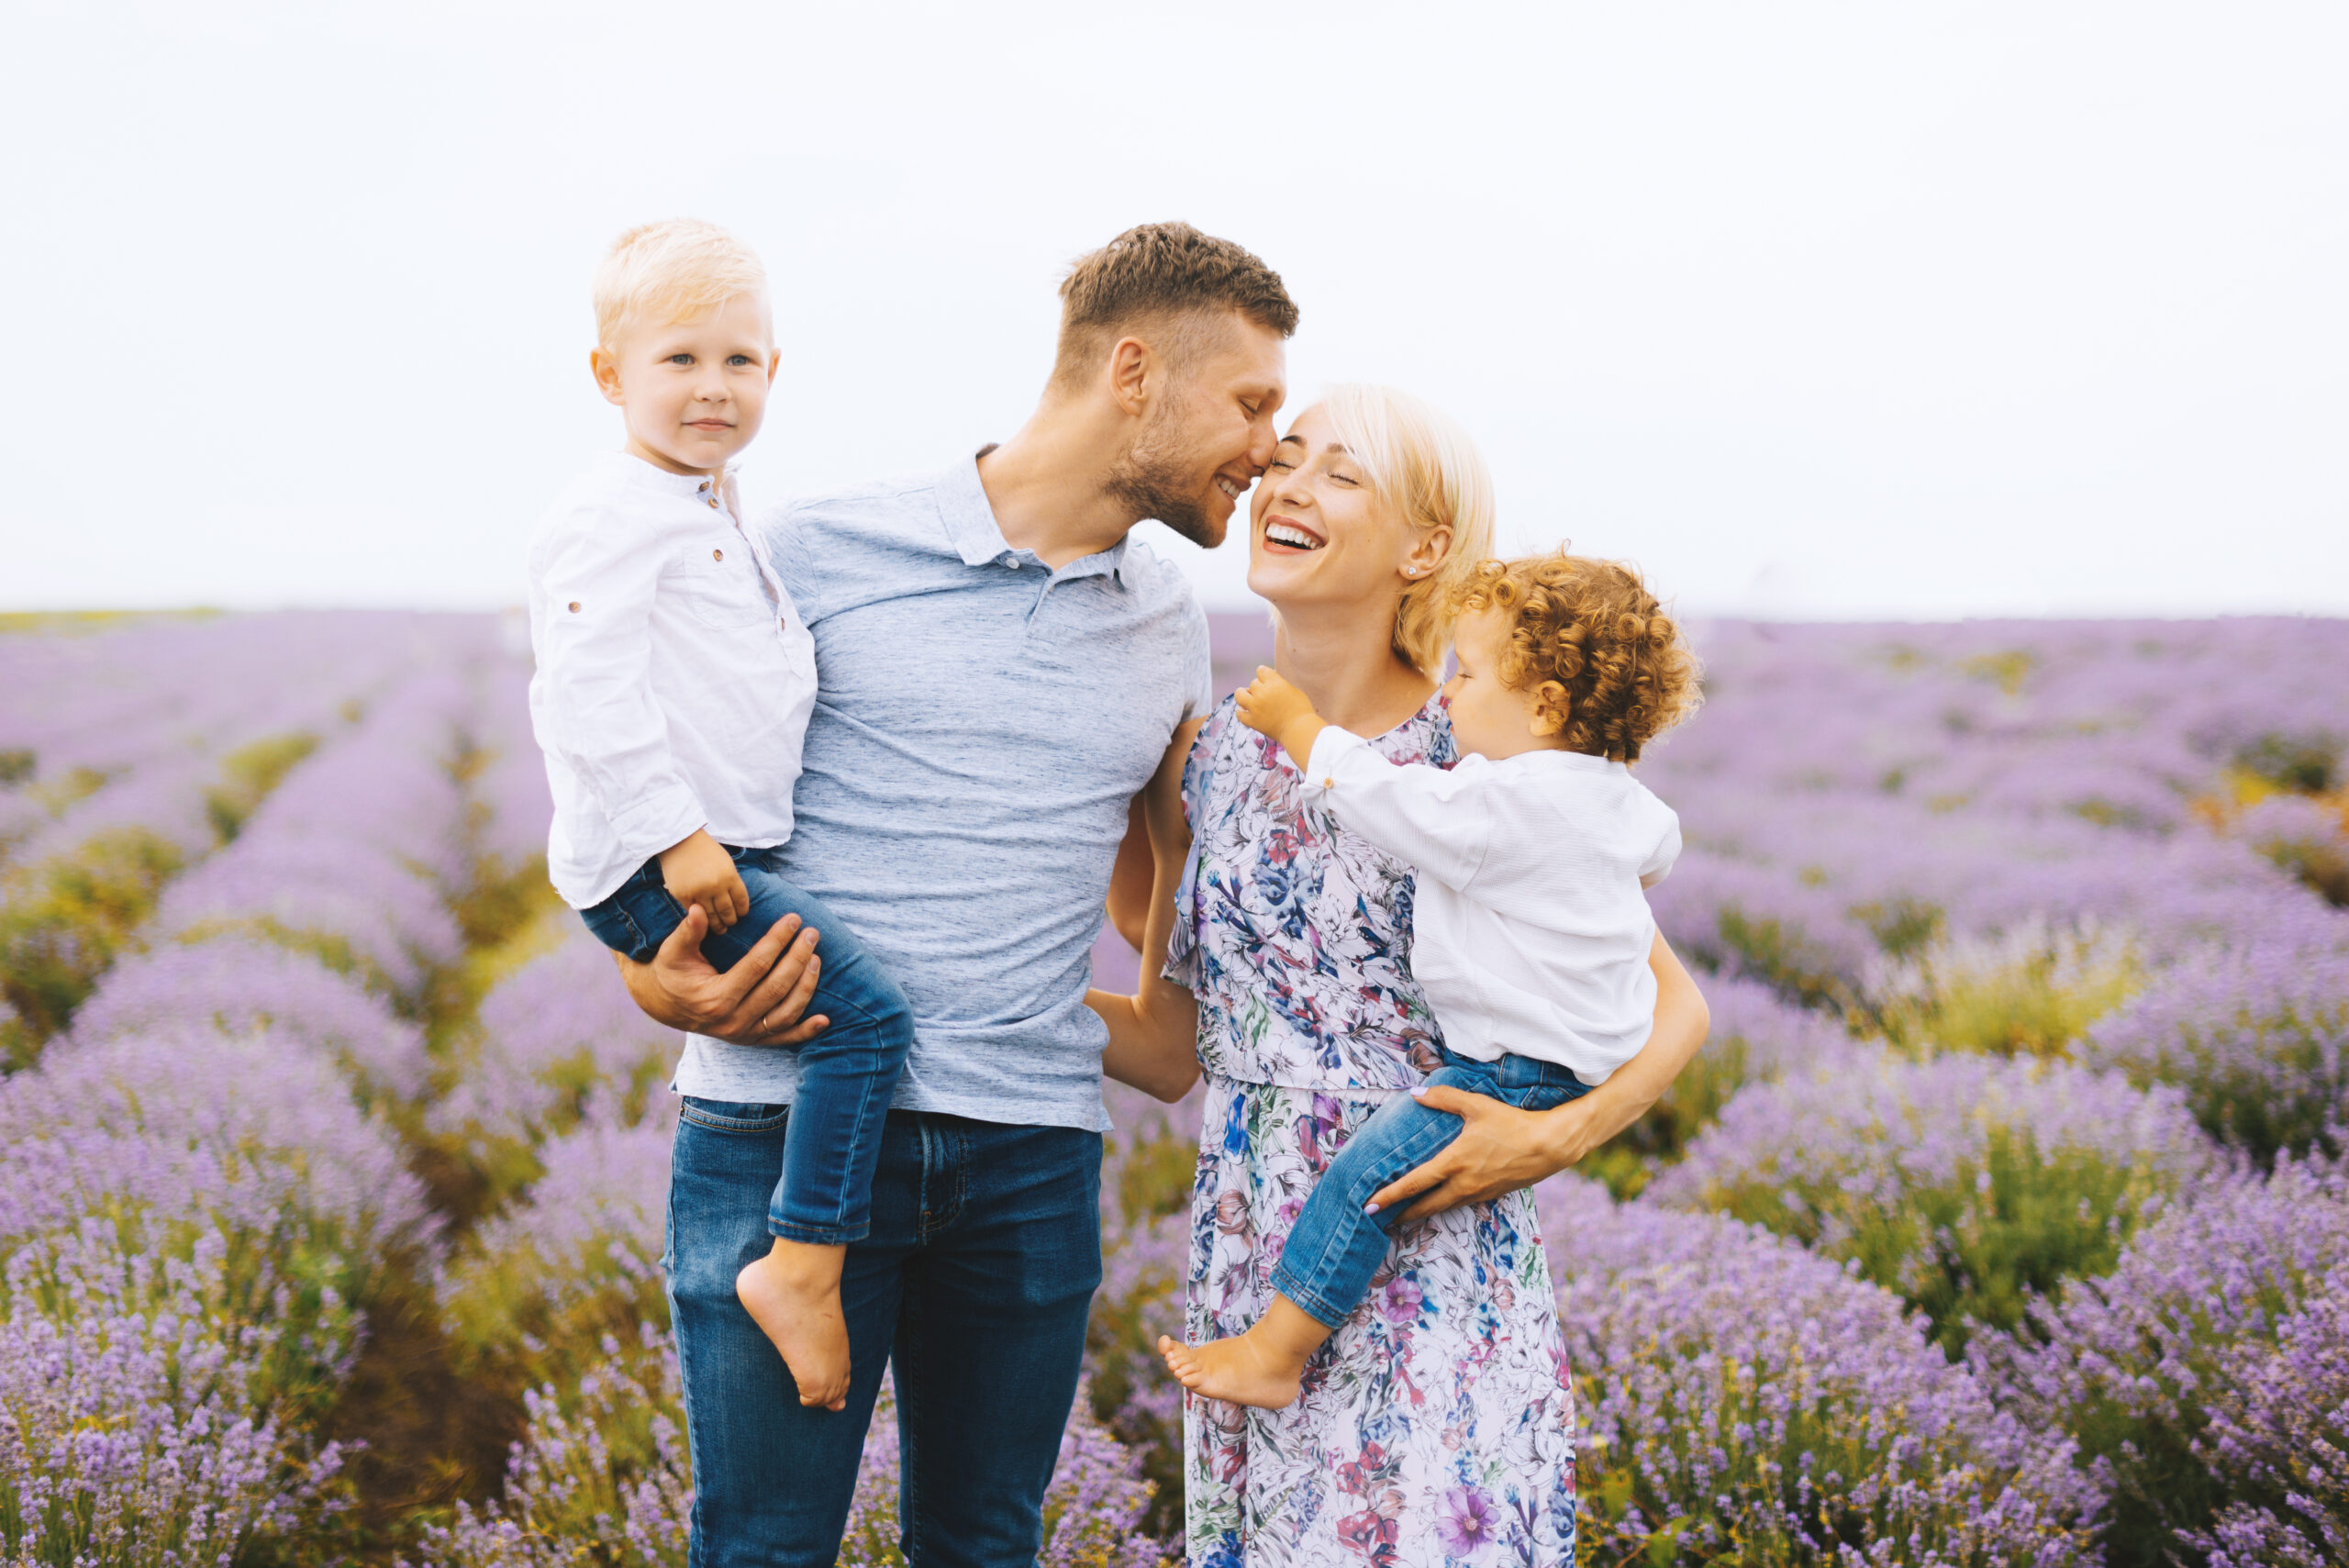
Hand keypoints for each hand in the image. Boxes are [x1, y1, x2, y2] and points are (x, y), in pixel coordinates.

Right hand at [615, 904, 831, 1045]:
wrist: (664, 1005)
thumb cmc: (671, 972)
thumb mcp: (672, 951)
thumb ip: (687, 932)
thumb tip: (697, 909)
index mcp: (715, 998)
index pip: (757, 966)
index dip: (778, 941)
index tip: (794, 919)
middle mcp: (732, 1021)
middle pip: (777, 988)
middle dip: (798, 958)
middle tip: (812, 933)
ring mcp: (744, 1034)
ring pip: (785, 1013)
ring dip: (807, 986)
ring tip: (817, 958)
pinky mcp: (751, 1040)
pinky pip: (783, 1038)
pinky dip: (805, 1031)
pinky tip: (825, 1019)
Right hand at [660, 828, 750, 933]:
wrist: (679, 842)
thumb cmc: (705, 851)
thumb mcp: (726, 862)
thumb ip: (731, 881)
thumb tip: (736, 901)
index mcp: (730, 876)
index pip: (741, 901)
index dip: (742, 911)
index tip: (741, 915)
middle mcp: (716, 885)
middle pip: (727, 912)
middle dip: (730, 921)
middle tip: (729, 925)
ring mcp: (698, 891)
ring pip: (711, 916)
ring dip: (716, 925)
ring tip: (719, 929)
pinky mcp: (682, 895)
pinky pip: (693, 912)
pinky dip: (699, 917)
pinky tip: (703, 920)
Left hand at [1234, 667, 1313, 737]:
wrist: (1299, 730)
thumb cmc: (1301, 710)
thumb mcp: (1294, 691)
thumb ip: (1280, 685)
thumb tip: (1271, 682)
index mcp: (1274, 683)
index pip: (1261, 670)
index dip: (1264, 675)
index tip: (1269, 681)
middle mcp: (1262, 692)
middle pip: (1253, 683)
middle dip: (1259, 688)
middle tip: (1267, 696)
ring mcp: (1255, 707)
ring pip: (1239, 694)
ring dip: (1244, 695)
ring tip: (1250, 699)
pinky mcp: (1252, 721)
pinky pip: (1239, 713)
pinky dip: (1241, 712)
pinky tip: (1247, 712)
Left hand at [1366, 1084, 1597, 1222]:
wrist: (1549, 1146)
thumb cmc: (1512, 1124)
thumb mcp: (1477, 1105)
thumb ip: (1444, 1099)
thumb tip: (1415, 1093)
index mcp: (1454, 1162)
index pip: (1413, 1184)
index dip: (1389, 1196)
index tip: (1369, 1205)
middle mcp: (1462, 1183)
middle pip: (1424, 1206)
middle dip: (1400, 1214)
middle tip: (1378, 1219)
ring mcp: (1477, 1193)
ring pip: (1442, 1208)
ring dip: (1420, 1213)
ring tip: (1403, 1215)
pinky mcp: (1490, 1196)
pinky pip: (1460, 1204)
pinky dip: (1443, 1207)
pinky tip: (1439, 1202)